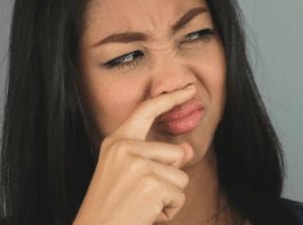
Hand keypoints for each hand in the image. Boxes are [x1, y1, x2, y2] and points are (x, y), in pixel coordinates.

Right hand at [73, 85, 195, 224]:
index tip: (189, 89)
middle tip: (139, 194)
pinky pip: (180, 196)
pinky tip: (146, 215)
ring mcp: (137, 165)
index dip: (170, 98)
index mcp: (116, 142)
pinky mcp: (151, 184)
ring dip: (168, 197)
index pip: (146, 111)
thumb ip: (159, 159)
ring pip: (181, 176)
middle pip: (176, 153)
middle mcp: (124, 148)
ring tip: (142, 205)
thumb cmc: (113, 207)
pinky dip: (169, 211)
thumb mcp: (132, 176)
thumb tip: (188, 149)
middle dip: (168, 177)